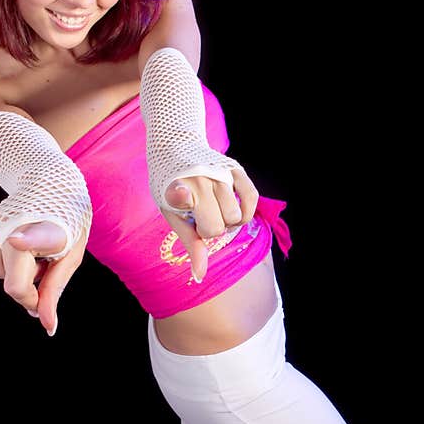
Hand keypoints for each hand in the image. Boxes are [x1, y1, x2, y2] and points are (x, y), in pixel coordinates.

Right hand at [0, 221, 86, 335]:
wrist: (50, 186)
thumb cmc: (67, 226)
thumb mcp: (70, 259)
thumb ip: (54, 292)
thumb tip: (47, 327)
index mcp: (48, 230)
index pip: (34, 237)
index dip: (27, 241)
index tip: (17, 241)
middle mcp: (16, 227)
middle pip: (14, 286)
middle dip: (31, 292)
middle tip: (48, 271)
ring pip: (0, 276)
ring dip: (19, 275)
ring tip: (37, 253)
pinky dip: (9, 263)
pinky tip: (23, 246)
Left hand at [161, 167, 257, 281]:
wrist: (176, 147)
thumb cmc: (172, 188)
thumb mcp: (172, 214)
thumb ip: (189, 242)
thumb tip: (200, 276)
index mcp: (175, 188)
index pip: (181, 194)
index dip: (181, 196)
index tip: (181, 194)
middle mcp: (199, 178)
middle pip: (216, 226)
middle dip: (211, 229)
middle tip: (201, 218)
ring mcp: (220, 173)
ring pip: (235, 216)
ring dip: (228, 221)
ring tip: (216, 211)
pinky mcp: (236, 169)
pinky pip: (252, 199)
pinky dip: (246, 212)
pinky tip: (234, 212)